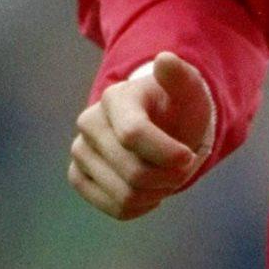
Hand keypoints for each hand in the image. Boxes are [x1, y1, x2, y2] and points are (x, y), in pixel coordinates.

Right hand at [68, 50, 215, 220]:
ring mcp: (80, 150)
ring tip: (168, 175)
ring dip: (158, 192)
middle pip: (134, 172)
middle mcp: (89, 122)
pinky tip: (152, 189)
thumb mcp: (189, 90)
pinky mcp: (78, 176)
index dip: (167, 153)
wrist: (164, 124)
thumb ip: (181, 77)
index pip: (133, 135)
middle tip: (183, 166)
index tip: (190, 156)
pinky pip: (114, 208)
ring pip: (125, 195)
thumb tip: (164, 60)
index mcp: (115, 97)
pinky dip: (142, 205)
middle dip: (169, 177)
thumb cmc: (178, 107)